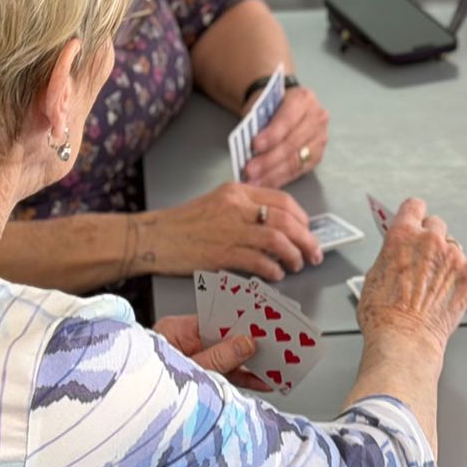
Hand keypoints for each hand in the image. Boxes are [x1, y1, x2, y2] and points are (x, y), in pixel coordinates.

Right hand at [138, 182, 322, 281]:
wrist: (152, 238)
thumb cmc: (183, 225)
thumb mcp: (217, 203)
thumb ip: (245, 209)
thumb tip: (277, 227)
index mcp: (237, 192)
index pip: (282, 200)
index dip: (302, 218)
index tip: (308, 230)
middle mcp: (236, 207)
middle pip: (286, 221)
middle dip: (306, 239)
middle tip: (314, 253)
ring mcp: (229, 230)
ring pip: (277, 240)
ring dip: (293, 255)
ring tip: (296, 265)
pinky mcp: (221, 253)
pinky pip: (259, 261)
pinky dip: (273, 269)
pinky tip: (276, 274)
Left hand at [153, 313, 268, 392]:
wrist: (128, 428)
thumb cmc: (146, 391)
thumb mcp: (190, 372)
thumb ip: (219, 358)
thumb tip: (246, 343)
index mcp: (174, 332)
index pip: (215, 319)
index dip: (241, 320)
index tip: (264, 323)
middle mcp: (182, 344)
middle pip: (224, 338)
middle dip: (251, 343)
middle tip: (278, 344)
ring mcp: (191, 362)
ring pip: (228, 357)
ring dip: (251, 363)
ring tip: (277, 365)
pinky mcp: (199, 380)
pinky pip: (225, 374)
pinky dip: (243, 378)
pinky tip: (263, 381)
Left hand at [243, 85, 329, 187]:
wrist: (283, 106)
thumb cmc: (269, 106)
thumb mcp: (261, 105)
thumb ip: (258, 123)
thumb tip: (250, 150)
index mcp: (303, 99)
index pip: (288, 119)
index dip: (272, 134)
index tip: (254, 146)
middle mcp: (317, 118)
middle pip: (293, 143)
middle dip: (269, 159)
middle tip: (250, 170)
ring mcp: (320, 138)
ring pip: (296, 160)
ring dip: (273, 174)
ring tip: (254, 181)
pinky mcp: (318, 156)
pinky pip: (299, 171)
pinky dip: (280, 179)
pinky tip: (265, 184)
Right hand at [357, 198, 466, 360]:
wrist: (404, 340)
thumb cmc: (383, 315)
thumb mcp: (373, 275)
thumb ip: (390, 254)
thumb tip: (397, 252)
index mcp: (403, 235)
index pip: (414, 206)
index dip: (413, 214)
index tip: (414, 219)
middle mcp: (431, 241)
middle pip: (435, 225)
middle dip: (429, 238)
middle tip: (421, 258)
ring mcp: (454, 258)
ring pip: (452, 248)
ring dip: (444, 260)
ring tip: (432, 283)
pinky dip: (459, 277)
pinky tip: (445, 291)